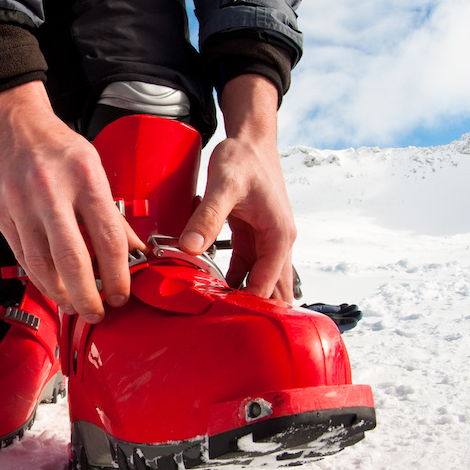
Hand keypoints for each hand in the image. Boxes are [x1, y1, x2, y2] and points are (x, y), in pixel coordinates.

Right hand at [0, 82, 143, 321]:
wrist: (8, 120)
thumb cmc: (54, 144)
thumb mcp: (92, 166)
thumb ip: (109, 212)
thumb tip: (132, 251)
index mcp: (83, 176)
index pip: (107, 237)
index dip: (118, 274)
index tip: (121, 294)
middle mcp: (50, 190)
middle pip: (72, 258)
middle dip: (87, 295)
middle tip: (97, 313)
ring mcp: (20, 203)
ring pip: (41, 263)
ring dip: (59, 293)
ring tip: (73, 306)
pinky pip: (21, 255)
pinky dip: (37, 277)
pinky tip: (50, 287)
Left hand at [180, 75, 296, 300]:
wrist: (251, 140)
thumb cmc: (244, 160)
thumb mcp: (223, 187)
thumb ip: (207, 217)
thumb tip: (190, 248)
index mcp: (279, 236)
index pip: (267, 283)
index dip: (248, 303)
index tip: (225, 320)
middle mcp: (278, 243)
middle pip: (272, 288)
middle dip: (253, 310)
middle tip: (224, 329)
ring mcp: (266, 241)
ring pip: (259, 280)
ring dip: (242, 297)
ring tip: (216, 318)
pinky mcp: (252, 238)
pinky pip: (245, 268)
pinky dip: (232, 280)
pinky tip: (213, 293)